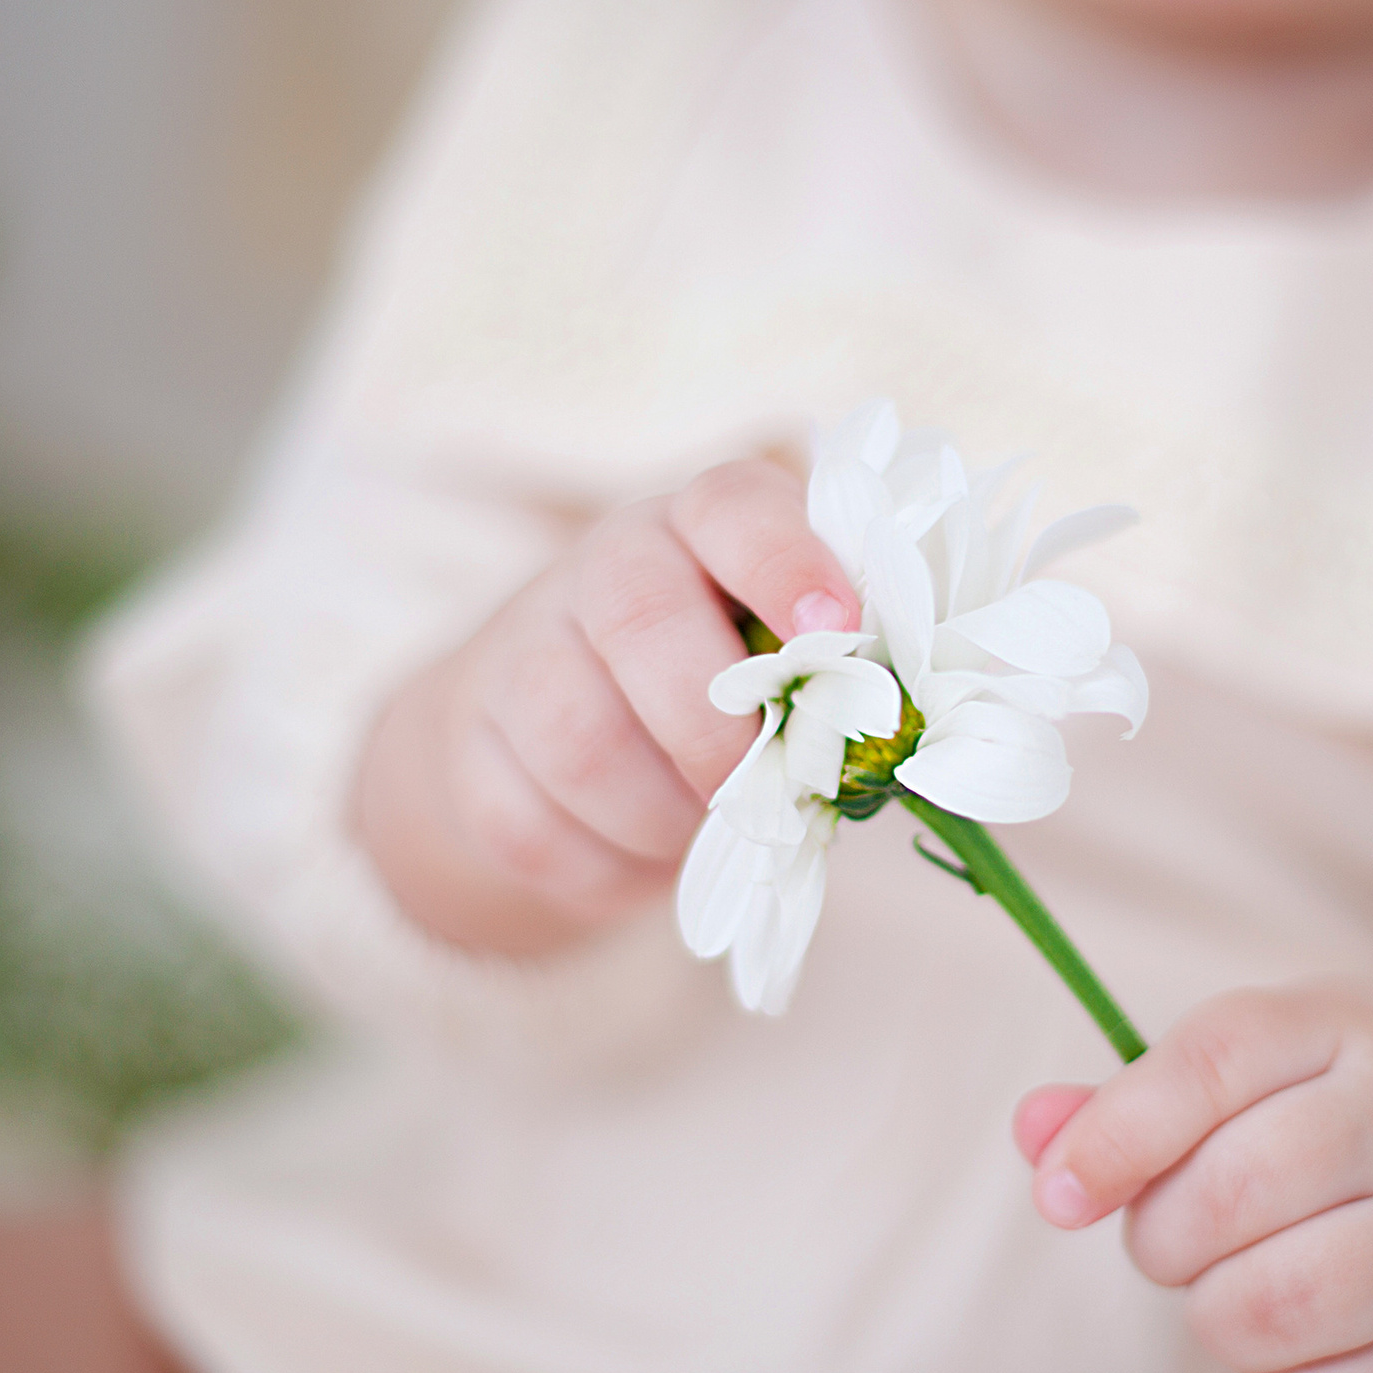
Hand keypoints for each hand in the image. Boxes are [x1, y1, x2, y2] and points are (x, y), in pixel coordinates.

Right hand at [355, 458, 856, 954]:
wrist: (563, 744)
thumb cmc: (730, 694)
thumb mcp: (792, 661)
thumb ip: (845, 673)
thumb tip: (903, 724)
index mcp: (702, 525)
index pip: (734, 505)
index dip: (786, 561)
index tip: (837, 627)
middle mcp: (603, 564)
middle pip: (639, 618)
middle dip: (718, 730)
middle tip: (771, 790)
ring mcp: (521, 651)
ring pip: (579, 739)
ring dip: (665, 815)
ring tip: (709, 829)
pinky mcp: (469, 749)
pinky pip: (532, 826)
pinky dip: (608, 867)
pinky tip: (642, 853)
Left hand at [1014, 986, 1372, 1372]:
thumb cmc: (1313, 1156)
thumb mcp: (1228, 1099)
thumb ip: (1122, 1111)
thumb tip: (1036, 1128)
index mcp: (1347, 1027)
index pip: (1212, 1059)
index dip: (1116, 1133)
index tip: (1061, 1195)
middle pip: (1231, 1190)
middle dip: (1164, 1241)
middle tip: (1177, 1249)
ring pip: (1272, 1308)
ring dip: (1217, 1323)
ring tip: (1238, 1298)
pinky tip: (1295, 1360)